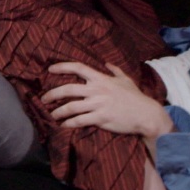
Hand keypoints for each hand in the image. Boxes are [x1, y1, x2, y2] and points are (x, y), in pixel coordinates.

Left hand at [41, 62, 172, 138]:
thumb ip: (115, 70)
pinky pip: (79, 121)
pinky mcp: (100, 119)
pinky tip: (63, 125)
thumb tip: (107, 63)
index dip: (62, 67)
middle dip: (53, 94)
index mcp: (101, 79)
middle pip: (68, 89)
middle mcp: (97, 90)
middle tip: (44, 99)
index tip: (50, 69)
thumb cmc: (136, 97)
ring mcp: (98, 105)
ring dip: (58, 112)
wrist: (145, 114)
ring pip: (71, 107)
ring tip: (52, 115)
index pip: (78, 68)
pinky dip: (69, 123)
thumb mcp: (126, 80)